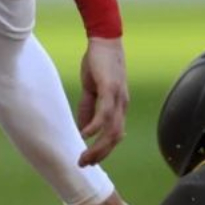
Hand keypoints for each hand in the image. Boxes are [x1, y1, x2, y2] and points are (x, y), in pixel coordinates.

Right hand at [75, 36, 128, 165]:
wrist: (104, 40)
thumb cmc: (98, 63)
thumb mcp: (91, 90)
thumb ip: (87, 109)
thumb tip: (83, 129)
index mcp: (118, 106)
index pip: (114, 135)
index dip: (103, 150)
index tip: (89, 160)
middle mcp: (121, 105)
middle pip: (115, 138)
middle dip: (100, 155)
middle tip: (83, 164)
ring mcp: (118, 97)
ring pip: (112, 130)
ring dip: (98, 146)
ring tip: (83, 156)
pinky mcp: (111, 88)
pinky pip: (105, 112)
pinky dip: (96, 126)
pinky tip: (85, 135)